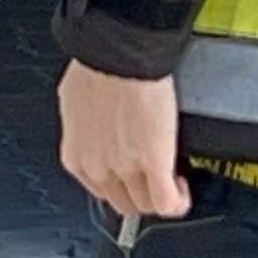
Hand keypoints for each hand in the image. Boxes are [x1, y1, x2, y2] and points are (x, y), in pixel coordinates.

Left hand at [57, 60, 190, 219]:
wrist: (118, 53)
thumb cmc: (98, 65)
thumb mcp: (76, 100)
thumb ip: (86, 122)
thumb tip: (95, 120)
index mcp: (75, 153)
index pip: (97, 189)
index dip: (119, 182)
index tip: (129, 173)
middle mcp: (97, 166)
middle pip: (122, 202)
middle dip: (140, 192)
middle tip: (152, 176)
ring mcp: (126, 168)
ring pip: (146, 205)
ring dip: (160, 196)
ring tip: (171, 179)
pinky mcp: (154, 162)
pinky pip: (167, 202)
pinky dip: (177, 201)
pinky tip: (182, 187)